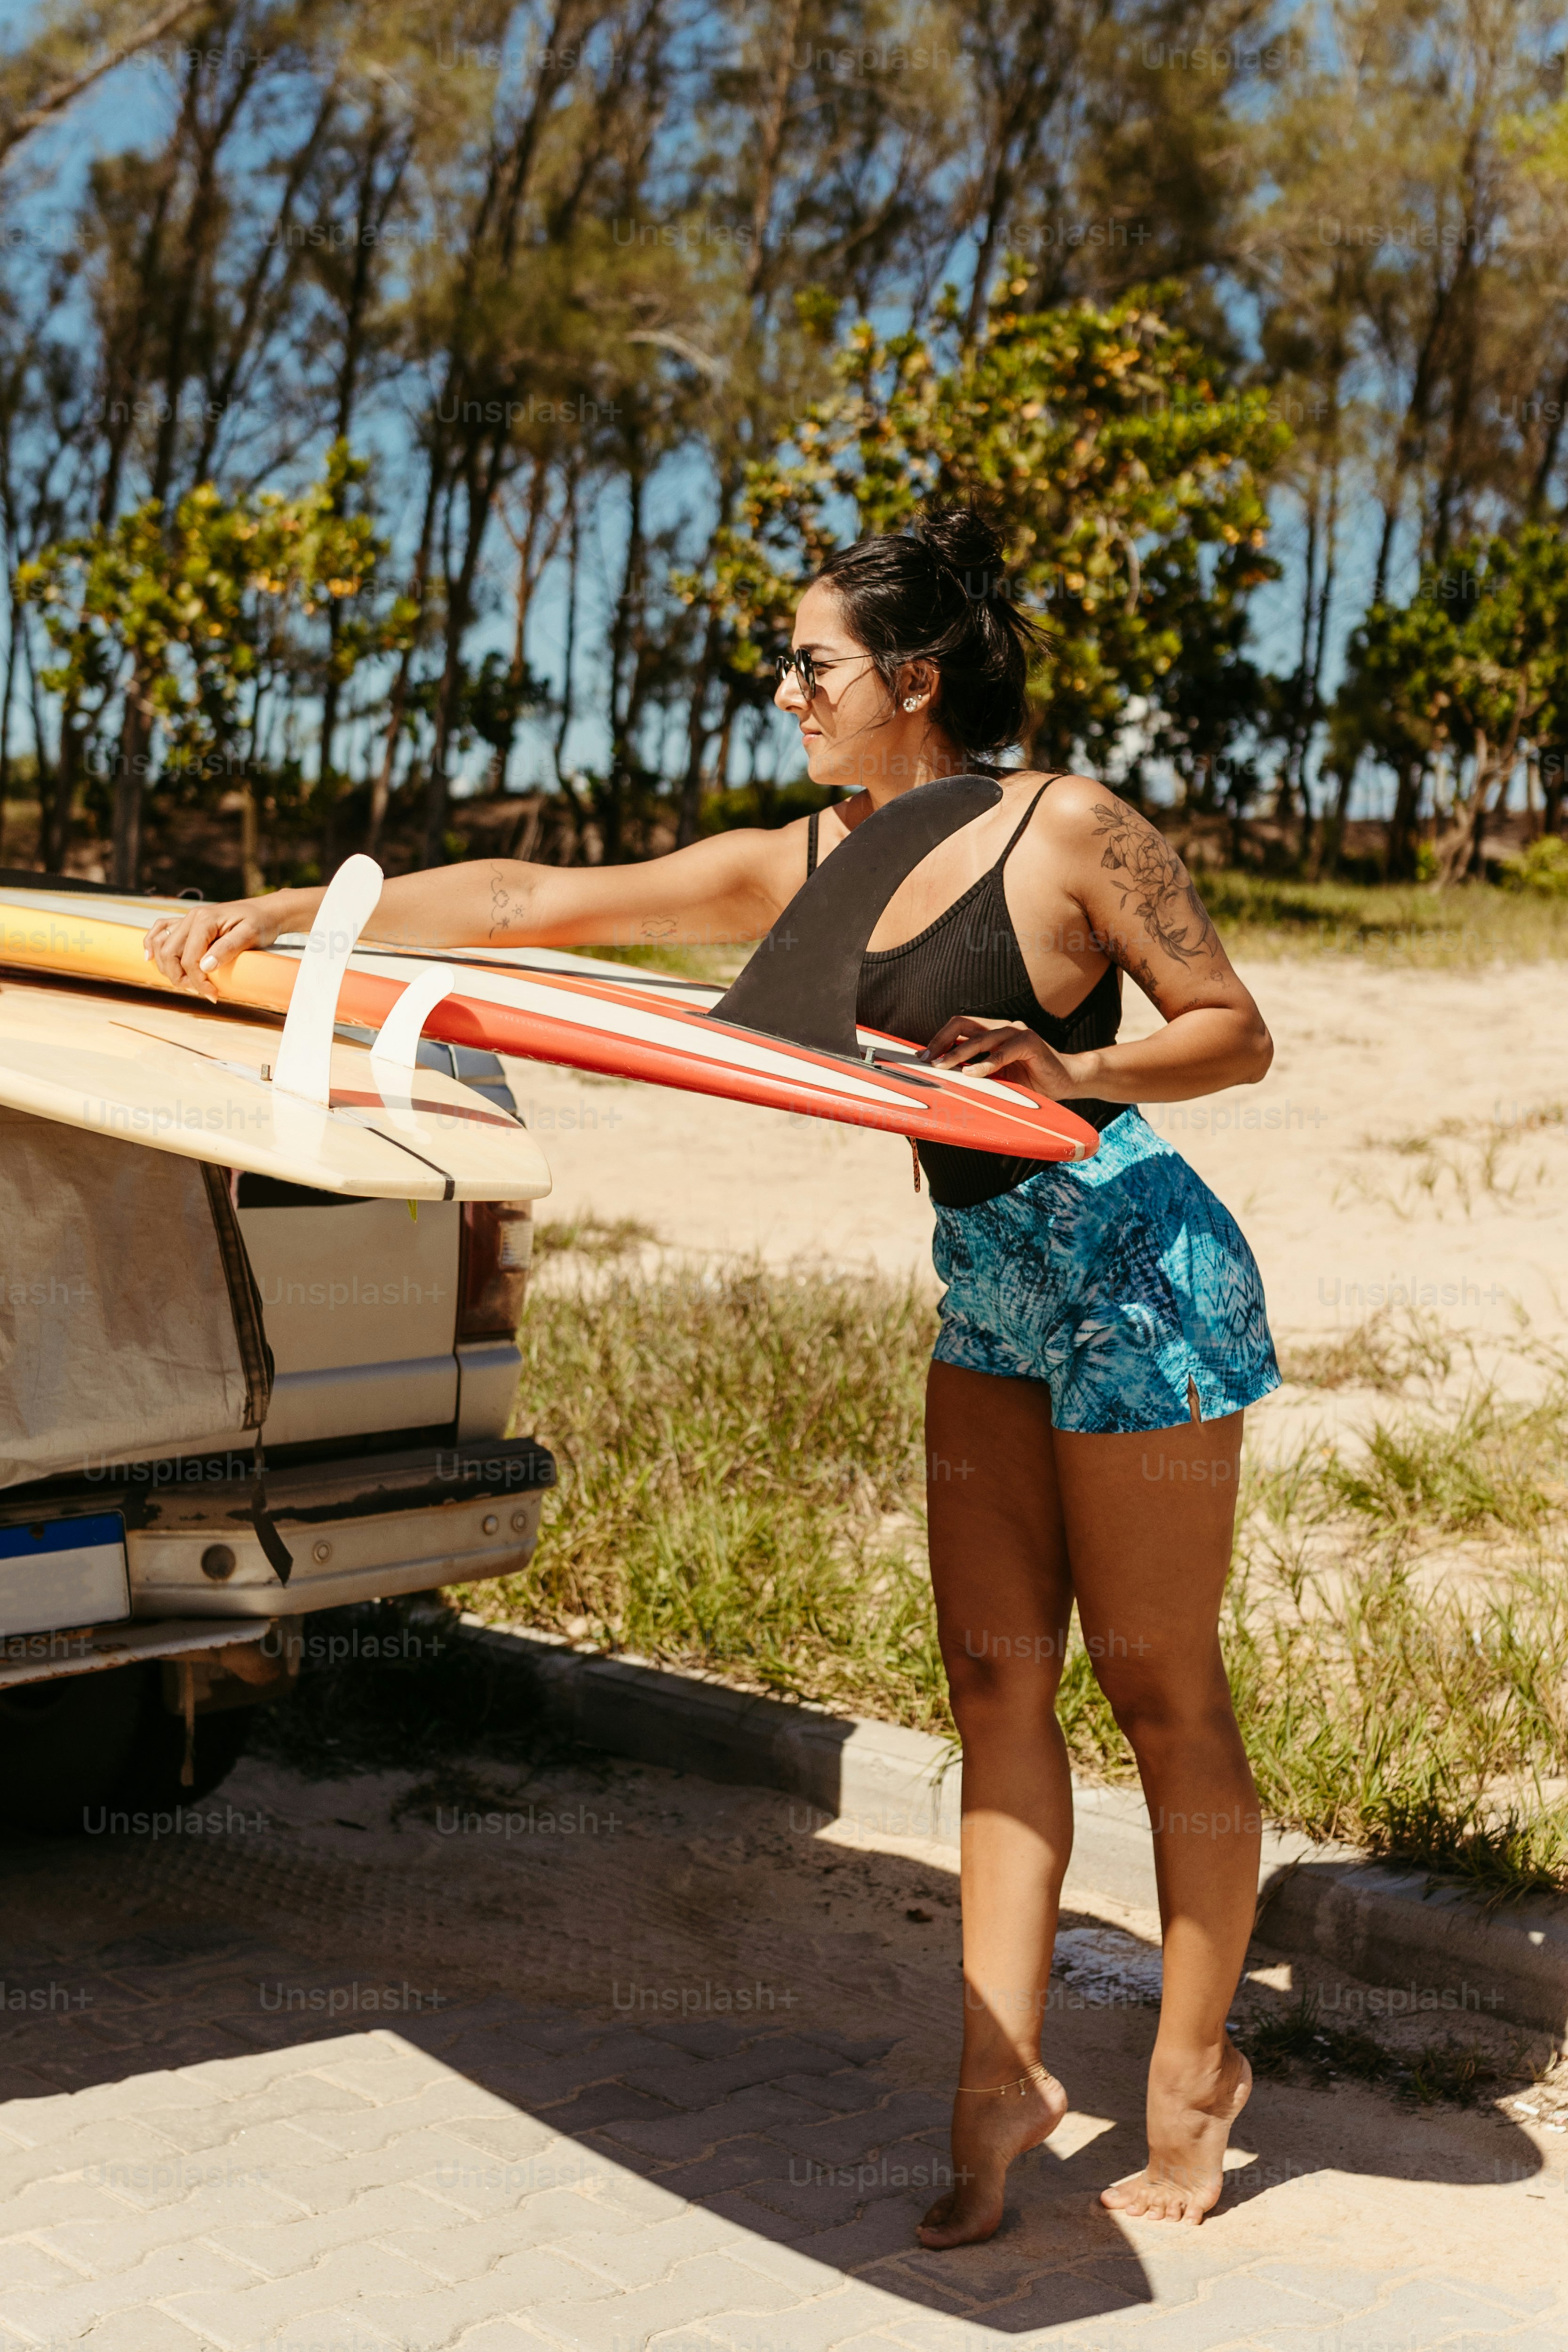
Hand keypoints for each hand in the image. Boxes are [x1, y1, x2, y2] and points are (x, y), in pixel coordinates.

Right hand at [143, 894, 295, 1001]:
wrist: (266, 911)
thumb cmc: (261, 922)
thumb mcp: (250, 935)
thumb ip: (227, 949)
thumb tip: (205, 967)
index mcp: (204, 920)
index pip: (189, 958)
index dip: (198, 981)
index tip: (213, 995)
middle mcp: (191, 918)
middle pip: (170, 953)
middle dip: (180, 978)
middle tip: (202, 992)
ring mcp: (187, 919)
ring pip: (161, 945)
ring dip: (167, 967)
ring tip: (187, 983)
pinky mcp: (188, 923)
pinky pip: (162, 931)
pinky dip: (153, 944)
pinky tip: (150, 958)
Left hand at [920, 1014, 1082, 1099]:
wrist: (1067, 1079)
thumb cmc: (1030, 1080)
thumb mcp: (997, 1076)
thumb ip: (975, 1070)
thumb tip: (944, 1076)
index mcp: (992, 1033)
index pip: (959, 1027)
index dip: (938, 1039)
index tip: (922, 1056)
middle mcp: (1002, 1028)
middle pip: (963, 1024)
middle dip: (941, 1041)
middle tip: (928, 1059)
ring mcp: (1017, 1033)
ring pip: (981, 1037)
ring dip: (959, 1053)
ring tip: (942, 1066)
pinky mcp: (1031, 1043)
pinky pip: (1004, 1052)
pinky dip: (986, 1063)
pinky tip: (972, 1074)